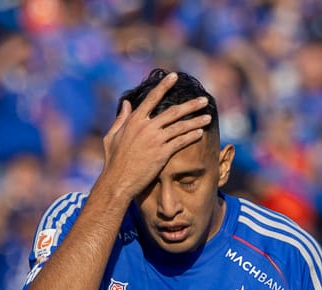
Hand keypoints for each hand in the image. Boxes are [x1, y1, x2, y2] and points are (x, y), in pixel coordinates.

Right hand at [99, 72, 211, 200]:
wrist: (118, 181)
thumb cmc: (113, 161)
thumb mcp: (112, 136)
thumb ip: (121, 119)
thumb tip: (126, 103)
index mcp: (134, 120)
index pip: (152, 98)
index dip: (164, 86)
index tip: (174, 76)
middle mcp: (146, 127)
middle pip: (173, 111)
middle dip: (191, 105)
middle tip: (204, 100)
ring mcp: (155, 140)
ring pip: (180, 126)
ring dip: (196, 121)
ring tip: (208, 117)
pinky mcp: (162, 153)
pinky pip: (180, 142)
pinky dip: (191, 136)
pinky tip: (200, 134)